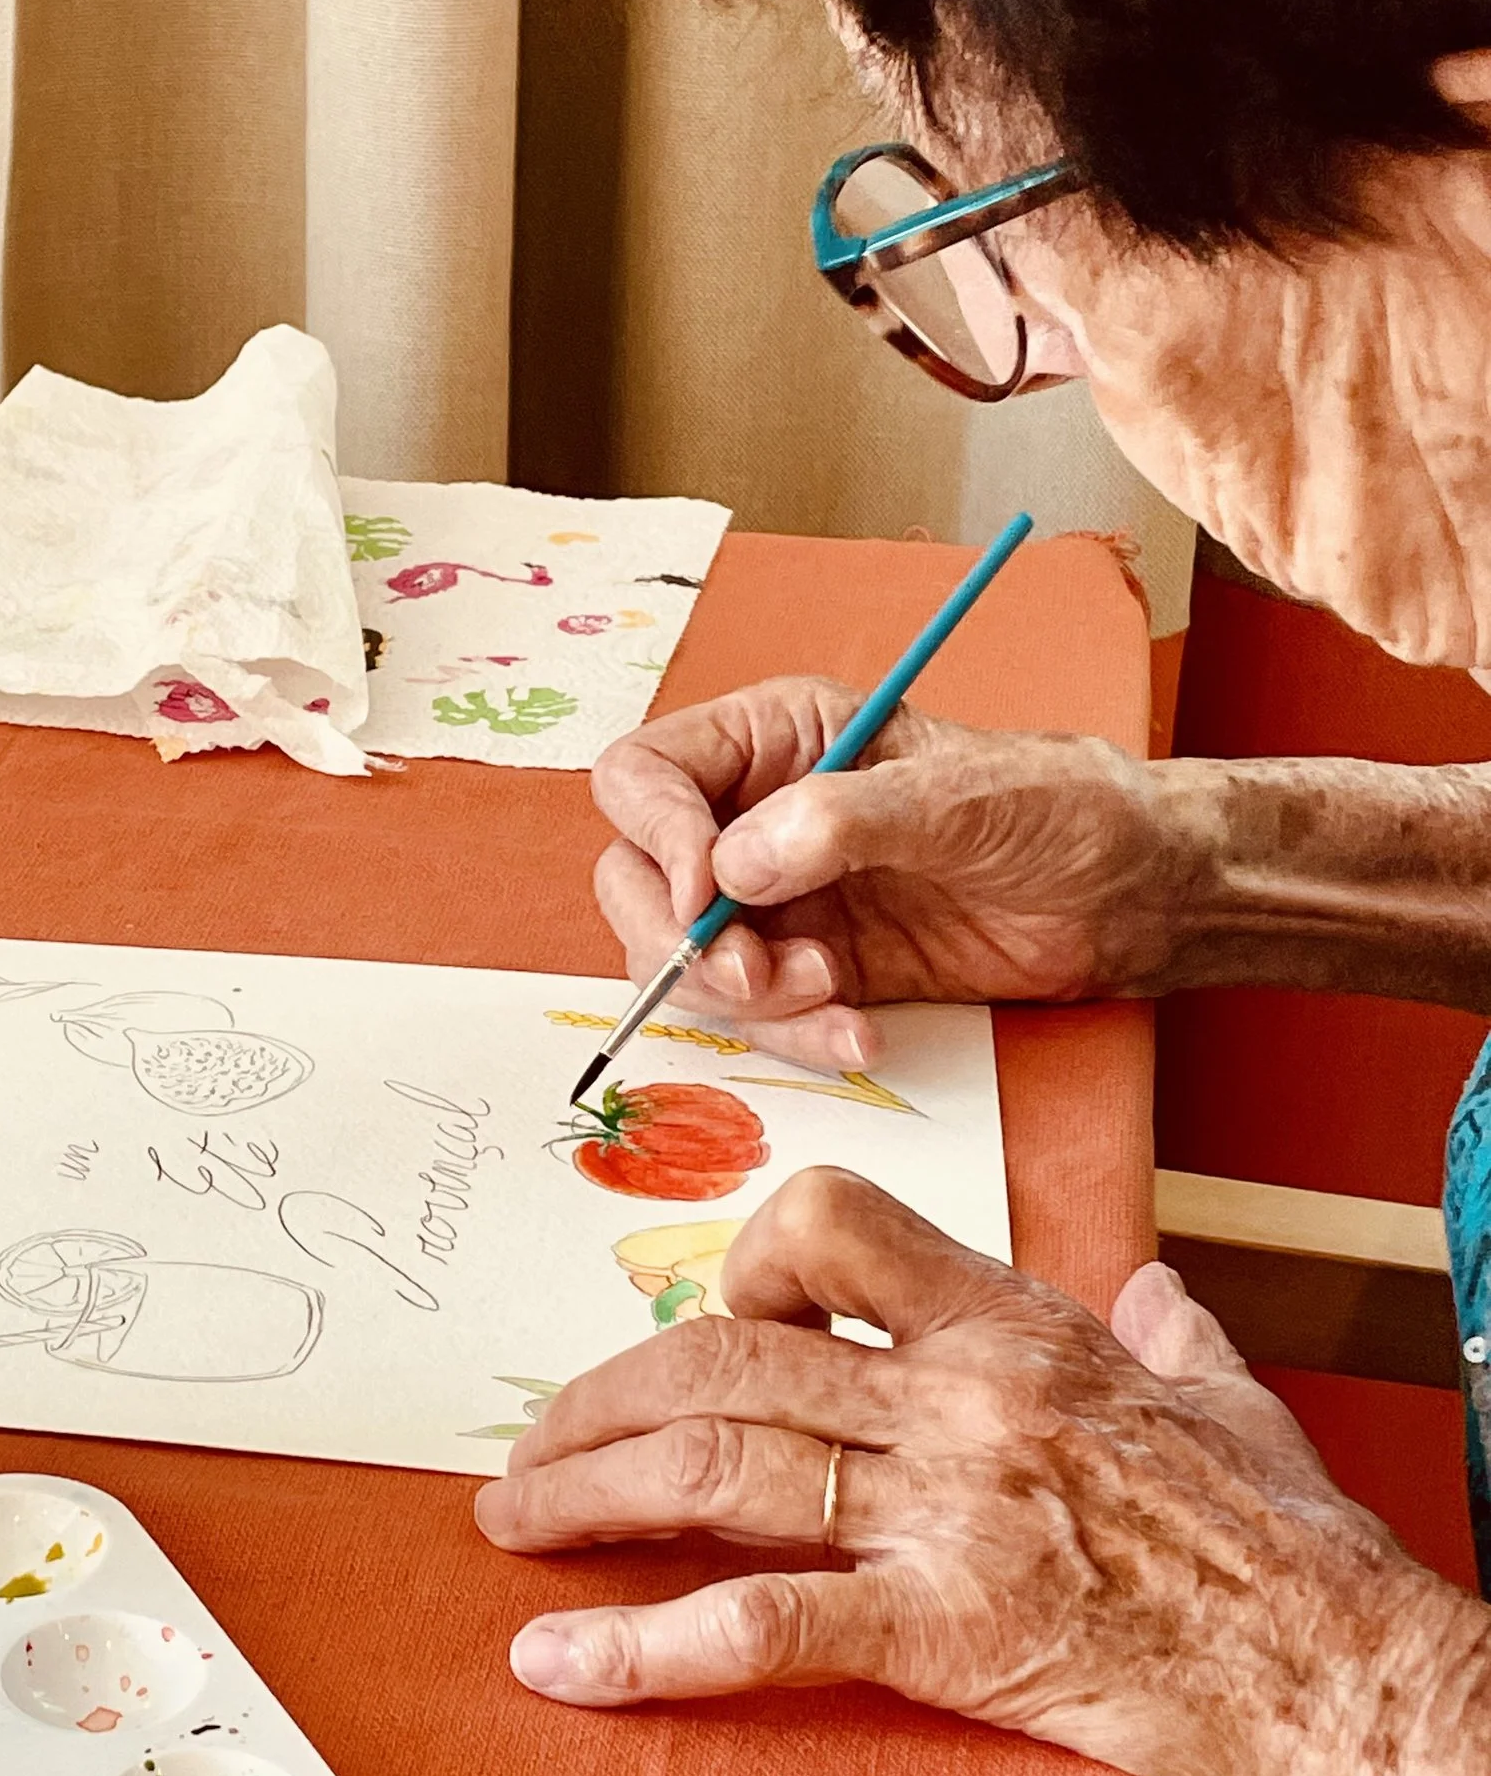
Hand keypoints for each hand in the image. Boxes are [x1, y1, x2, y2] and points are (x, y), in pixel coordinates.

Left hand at [472, 1168, 1490, 1775]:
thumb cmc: (1305, 1560)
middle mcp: (966, 1398)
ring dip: (583, 1495)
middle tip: (534, 1451)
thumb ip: (1177, 1345)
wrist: (1364, 1687)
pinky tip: (560, 1666)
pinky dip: (642, 1650)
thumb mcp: (1240, 1411)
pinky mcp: (954, 1633)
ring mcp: (953, 1512)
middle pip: (722, 1351)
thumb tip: (1158, 1302)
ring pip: (714, 1463)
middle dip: (599, 1398)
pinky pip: (762, 1627)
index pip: (826, 1226)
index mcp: (1020, 1329)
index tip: (698, 1334)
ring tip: (511, 1528)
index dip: (731, 1269)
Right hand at [590, 684, 1204, 1066]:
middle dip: (682, 941)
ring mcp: (782, 898)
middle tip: (754, 974)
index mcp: (778, 738)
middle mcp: (759, 815)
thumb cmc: (1064, 810)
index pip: (646, 776)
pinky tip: (861, 1035)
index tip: (700, 897)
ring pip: (686, 962)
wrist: (1137, 896)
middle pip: (637, 879)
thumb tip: (734, 864)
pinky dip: (793, 1037)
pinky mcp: (816, 968)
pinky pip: (757, 1015)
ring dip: (743, 1000)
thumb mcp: (958, 798)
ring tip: (834, 998)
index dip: (654, 837)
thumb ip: (841, 820)